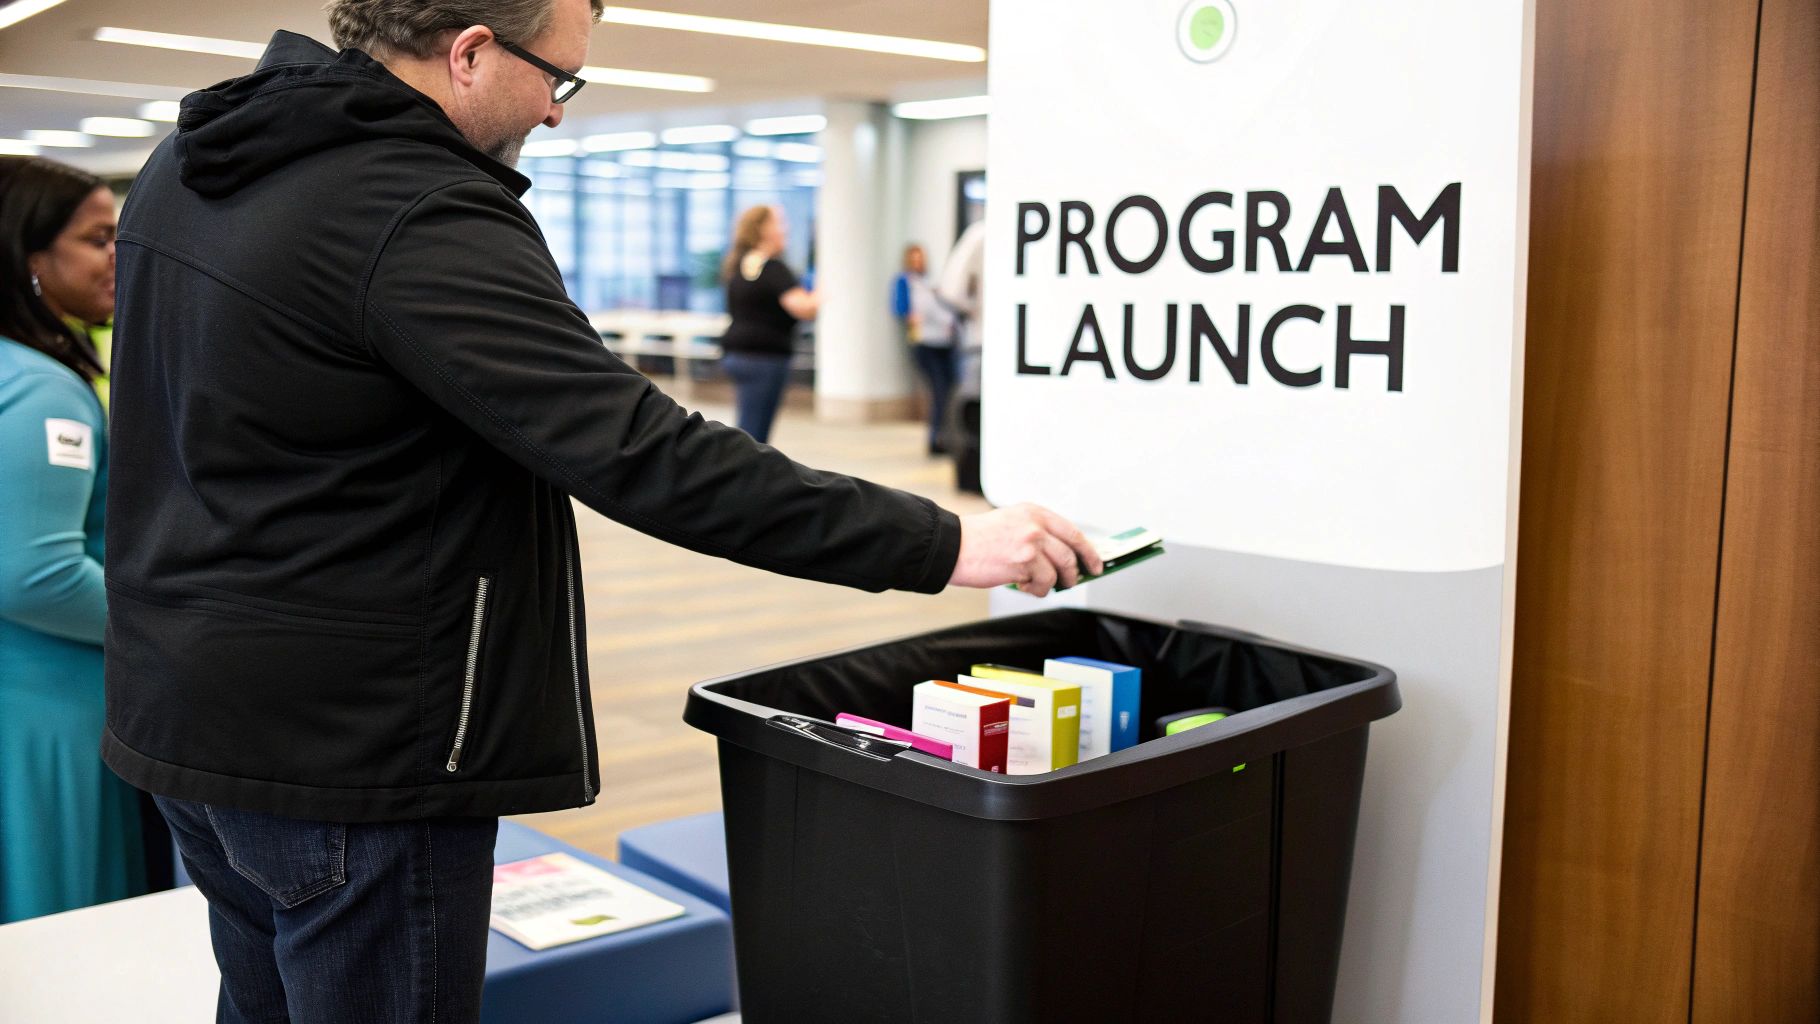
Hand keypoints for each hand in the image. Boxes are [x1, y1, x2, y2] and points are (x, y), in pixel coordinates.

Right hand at [949, 504, 1103, 596]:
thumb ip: (1037, 533)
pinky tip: (1026, 586)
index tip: (1095, 563)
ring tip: (1040, 586)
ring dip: (1053, 584)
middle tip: (1072, 581)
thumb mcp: (1012, 523)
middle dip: (1075, 572)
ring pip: (1059, 571)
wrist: (952, 546)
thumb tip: (1063, 556)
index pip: (1072, 531)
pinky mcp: (1023, 564)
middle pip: (1071, 553)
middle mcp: (1035, 525)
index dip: (1088, 550)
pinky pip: (1043, 583)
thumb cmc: (978, 539)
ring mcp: (1031, 544)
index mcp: (1034, 512)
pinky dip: (1038, 590)